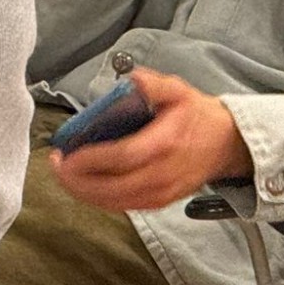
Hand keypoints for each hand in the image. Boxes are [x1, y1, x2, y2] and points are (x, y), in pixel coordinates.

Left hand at [51, 69, 252, 211]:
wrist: (227, 145)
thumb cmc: (197, 117)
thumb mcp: (179, 91)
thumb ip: (155, 84)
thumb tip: (133, 78)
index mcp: (165, 143)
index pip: (121, 157)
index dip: (90, 160)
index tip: (66, 154)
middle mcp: (163, 173)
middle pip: (112, 187)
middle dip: (78, 181)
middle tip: (57, 166)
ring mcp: (162, 192)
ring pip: (115, 202)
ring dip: (84, 193)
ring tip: (65, 176)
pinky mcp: (160, 202)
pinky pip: (124, 206)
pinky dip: (100, 200)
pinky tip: (85, 187)